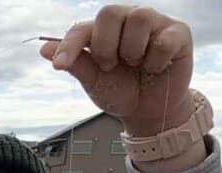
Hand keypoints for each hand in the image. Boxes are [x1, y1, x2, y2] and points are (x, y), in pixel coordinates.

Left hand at [40, 5, 193, 136]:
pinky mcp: (178, 33)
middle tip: (110, 66)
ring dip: (131, 50)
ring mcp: (155, 24)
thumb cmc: (121, 91)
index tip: (59, 65)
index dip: (68, 45)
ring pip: (139, 18)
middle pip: (110, 12)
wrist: (148, 111)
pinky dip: (155, 60)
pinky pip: (163, 40)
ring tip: (134, 65)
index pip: (81, 28)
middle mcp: (128, 21)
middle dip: (104, 45)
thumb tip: (44, 49)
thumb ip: (74, 64)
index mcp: (103, 32)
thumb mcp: (93, 81)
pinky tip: (154, 68)